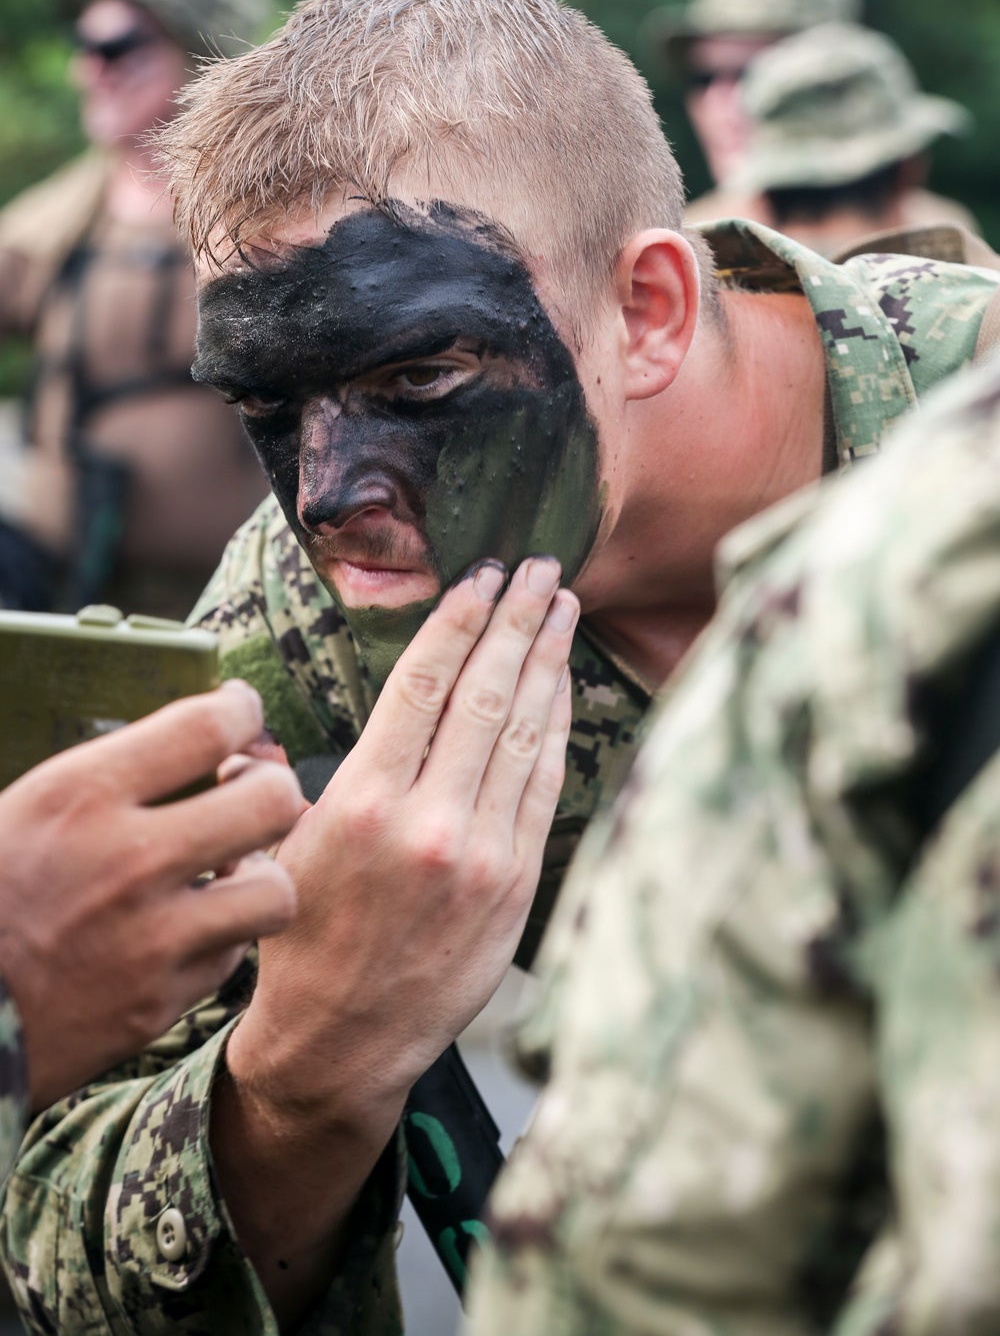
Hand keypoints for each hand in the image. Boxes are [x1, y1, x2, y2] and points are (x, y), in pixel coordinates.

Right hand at [0, 680, 300, 1108]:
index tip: (240, 713)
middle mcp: (127, 862)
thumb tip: (190, 746)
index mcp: (79, 796)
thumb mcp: (22, 809)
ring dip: (257, 877)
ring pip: (274, 891)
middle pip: (270, 801)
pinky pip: (231, 956)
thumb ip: (107, 776)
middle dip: (270, 788)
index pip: (208, 725)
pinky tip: (189, 929)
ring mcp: (149, 940)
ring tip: (228, 872)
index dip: (240, 710)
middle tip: (247, 793)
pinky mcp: (157, 1005)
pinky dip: (218, 939)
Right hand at [230, 554, 576, 1118]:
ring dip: (546, 660)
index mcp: (363, 802)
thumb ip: (295, 778)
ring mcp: (482, 853)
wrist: (344, 1044)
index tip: (480, 575)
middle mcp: (429, 821)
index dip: (458, 620)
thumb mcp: (280, 849)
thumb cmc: (304, 941)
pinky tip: (561, 686)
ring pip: (524, 732)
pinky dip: (555, 727)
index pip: (424, 684)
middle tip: (538, 568)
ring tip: (560, 607)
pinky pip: (544, 786)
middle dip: (516, 620)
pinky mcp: (516, 883)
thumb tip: (281, 724)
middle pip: (485, 694)